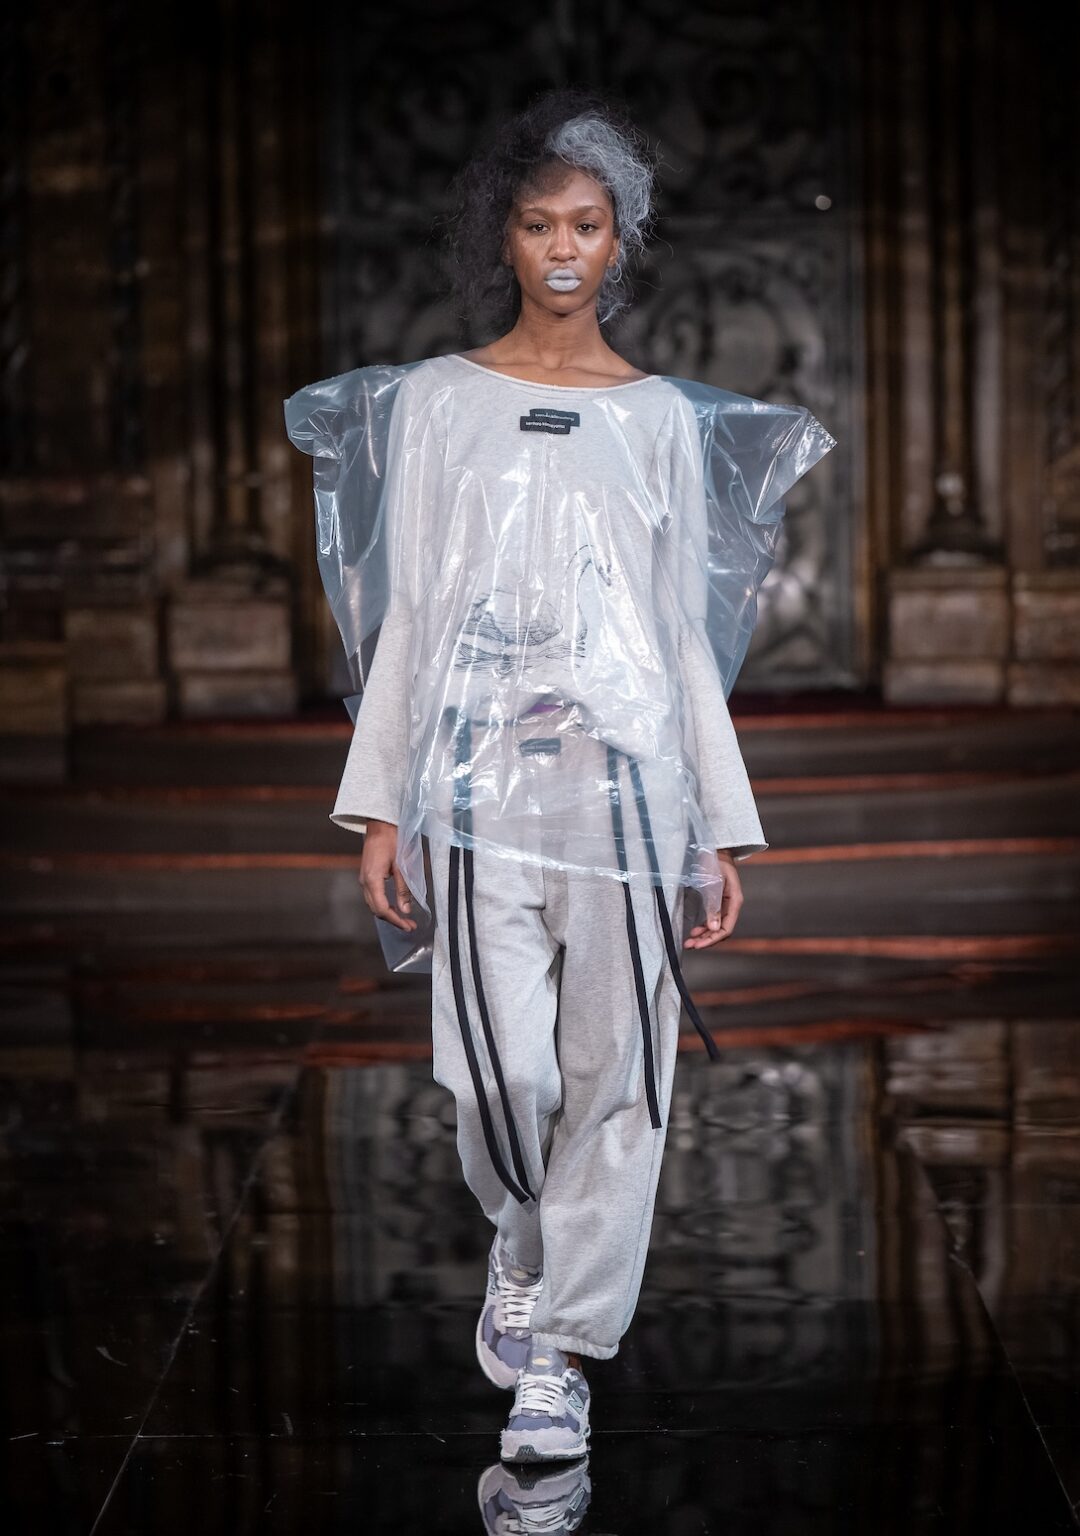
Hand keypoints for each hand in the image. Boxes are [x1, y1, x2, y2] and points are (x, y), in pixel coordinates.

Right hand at [359, 818, 417, 932]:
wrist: (380, 825)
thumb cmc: (393, 841)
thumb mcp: (402, 865)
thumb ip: (403, 889)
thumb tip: (406, 910)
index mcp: (372, 880)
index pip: (382, 908)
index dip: (395, 920)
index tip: (408, 926)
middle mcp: (365, 882)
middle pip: (376, 909)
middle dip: (393, 920)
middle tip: (409, 926)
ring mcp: (364, 879)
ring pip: (373, 904)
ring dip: (388, 913)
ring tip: (404, 919)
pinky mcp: (367, 876)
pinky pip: (373, 896)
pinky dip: (384, 904)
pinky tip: (395, 906)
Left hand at [683, 849, 743, 948]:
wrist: (714, 847)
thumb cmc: (714, 861)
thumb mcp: (713, 883)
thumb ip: (713, 905)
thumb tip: (714, 927)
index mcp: (734, 901)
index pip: (726, 928)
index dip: (712, 939)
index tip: (698, 944)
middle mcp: (731, 905)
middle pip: (721, 930)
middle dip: (706, 940)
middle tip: (689, 945)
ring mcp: (724, 904)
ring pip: (715, 926)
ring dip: (703, 935)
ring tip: (689, 941)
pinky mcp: (717, 901)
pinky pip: (711, 919)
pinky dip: (703, 927)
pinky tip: (695, 930)